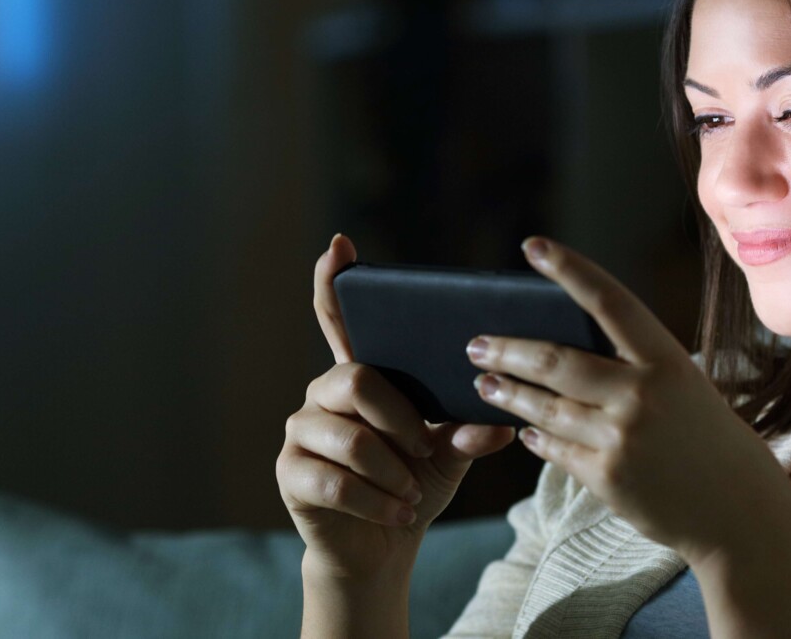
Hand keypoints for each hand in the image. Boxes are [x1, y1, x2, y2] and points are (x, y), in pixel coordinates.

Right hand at [276, 233, 516, 580]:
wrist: (381, 545)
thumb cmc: (414, 485)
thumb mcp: (449, 455)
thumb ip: (468, 431)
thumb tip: (500, 423)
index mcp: (360, 375)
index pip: (339, 319)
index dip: (334, 282)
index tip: (340, 245)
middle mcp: (322, 393)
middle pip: (358, 380)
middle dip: (401, 420)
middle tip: (425, 450)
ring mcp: (301, 431)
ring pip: (352, 438)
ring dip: (393, 473)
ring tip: (411, 492)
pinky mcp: (289, 472)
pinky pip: (336, 482)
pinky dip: (378, 502)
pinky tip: (398, 512)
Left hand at [467, 236, 788, 565]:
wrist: (738, 510)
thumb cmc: (707, 438)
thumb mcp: (683, 386)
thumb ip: (632, 365)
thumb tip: (561, 345)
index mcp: (667, 360)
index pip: (609, 301)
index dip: (569, 270)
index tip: (533, 246)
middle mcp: (642, 395)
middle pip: (555, 361)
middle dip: (507, 350)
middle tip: (475, 344)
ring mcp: (622, 438)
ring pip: (544, 408)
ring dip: (507, 394)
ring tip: (485, 383)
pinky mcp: (608, 478)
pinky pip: (555, 450)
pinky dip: (535, 438)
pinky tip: (524, 431)